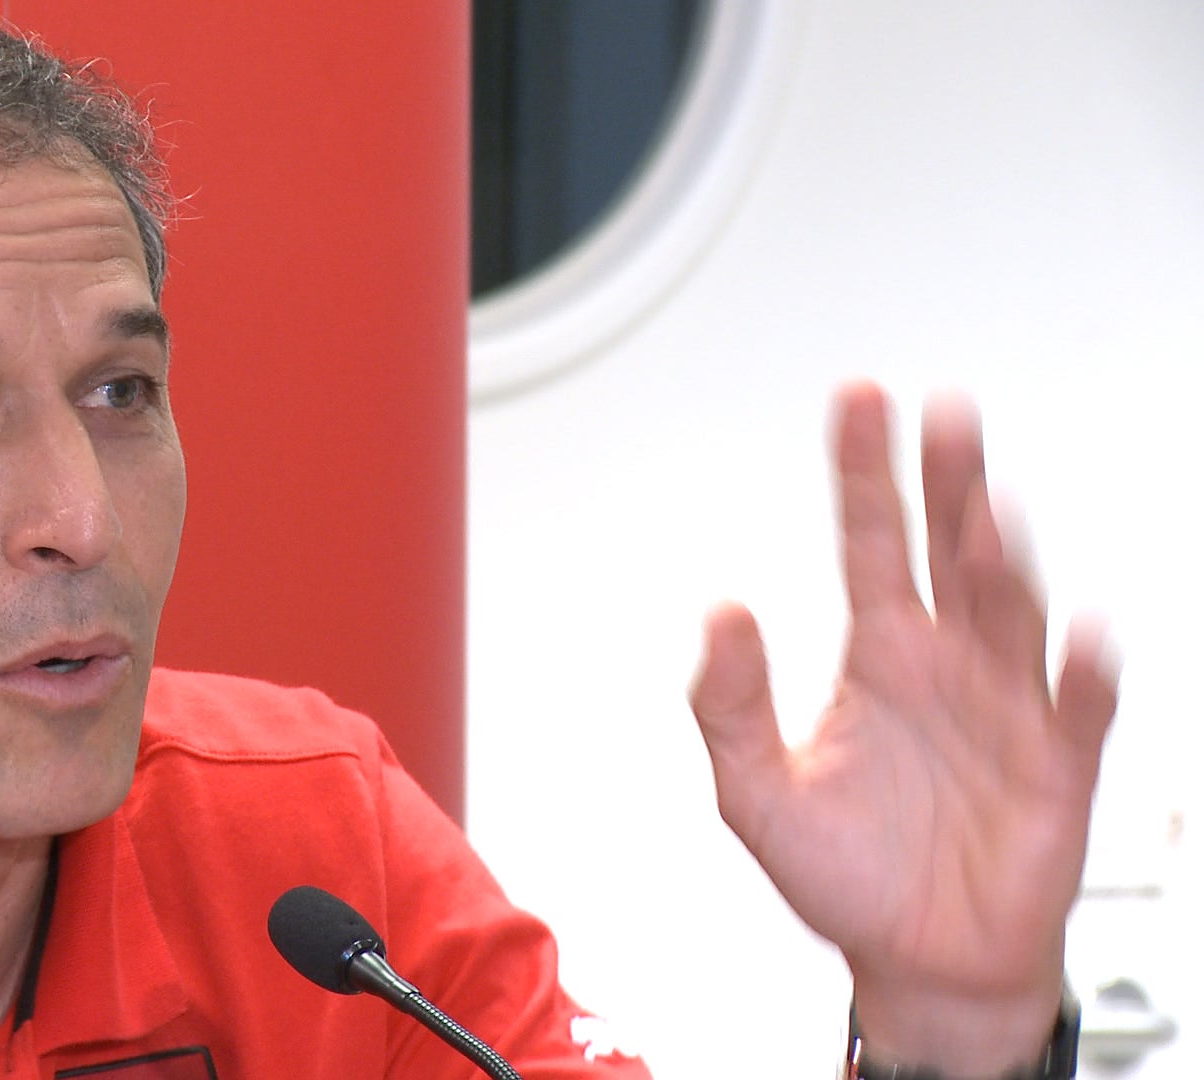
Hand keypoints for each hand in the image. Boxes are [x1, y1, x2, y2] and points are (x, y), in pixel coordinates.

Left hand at [688, 382, 1117, 1072]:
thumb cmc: (846, 872)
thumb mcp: (754, 791)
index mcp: (880, 656)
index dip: (867, 471)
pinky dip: (1083, 672)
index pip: (873, 540)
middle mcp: (947, 664)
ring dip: (1003, 562)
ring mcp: (1006, 707)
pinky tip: (1078, 634)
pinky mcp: (1055, 768)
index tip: (861, 400)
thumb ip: (726, 705)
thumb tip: (719, 613)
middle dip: (948, 481)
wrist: (921, 961)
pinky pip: (1076, 711)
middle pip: (952, 550)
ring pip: (1014, 613)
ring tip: (987, 513)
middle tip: (943, 414)